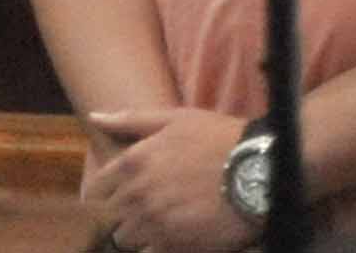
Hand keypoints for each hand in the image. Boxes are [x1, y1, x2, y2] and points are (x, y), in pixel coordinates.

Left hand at [79, 107, 251, 252]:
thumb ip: (130, 120)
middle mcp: (137, 195)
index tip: (115, 198)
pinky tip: (172, 239)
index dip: (104, 194)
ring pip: (126, 239)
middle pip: (110, 217)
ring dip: (137, 236)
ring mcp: (155, 223)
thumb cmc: (219, 140)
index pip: (97, 188)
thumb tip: (95, 116)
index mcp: (132, 163)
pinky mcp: (176, 246)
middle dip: (122, 216)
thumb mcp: (175, 119)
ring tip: (159, 228)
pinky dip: (156, 249)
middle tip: (142, 213)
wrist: (260, 173)